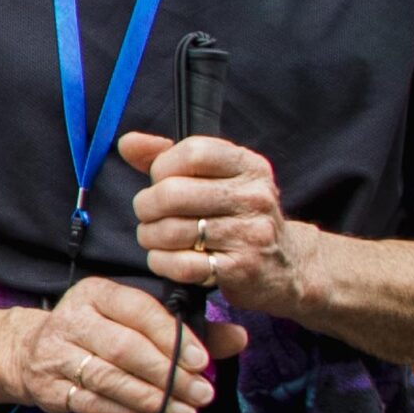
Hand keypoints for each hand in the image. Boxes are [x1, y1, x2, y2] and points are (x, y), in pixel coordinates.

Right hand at [0, 274, 236, 412]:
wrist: (30, 350)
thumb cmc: (96, 332)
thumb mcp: (134, 319)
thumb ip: (186, 330)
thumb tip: (239, 338)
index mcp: (96, 293)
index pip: (140, 311)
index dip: (174, 337)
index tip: (202, 361)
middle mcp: (72, 319)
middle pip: (125, 348)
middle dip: (168, 375)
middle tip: (202, 393)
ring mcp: (56, 354)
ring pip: (110, 379)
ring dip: (153, 400)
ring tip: (185, 411)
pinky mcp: (49, 387)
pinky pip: (94, 404)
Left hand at [119, 128, 309, 313]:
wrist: (285, 266)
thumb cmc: (236, 216)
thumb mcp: (214, 178)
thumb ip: (168, 157)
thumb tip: (128, 143)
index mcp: (248, 165)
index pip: (192, 152)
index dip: (162, 168)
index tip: (160, 181)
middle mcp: (254, 196)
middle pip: (173, 193)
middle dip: (146, 206)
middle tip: (148, 215)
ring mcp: (251, 233)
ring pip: (171, 231)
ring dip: (150, 236)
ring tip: (155, 237)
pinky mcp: (241, 269)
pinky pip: (181, 265)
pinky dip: (161, 263)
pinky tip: (165, 259)